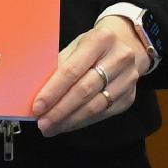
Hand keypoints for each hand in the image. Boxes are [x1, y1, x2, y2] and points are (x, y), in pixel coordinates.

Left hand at [26, 10, 150, 137]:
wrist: (125, 46)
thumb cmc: (91, 47)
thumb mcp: (75, 47)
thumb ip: (59, 67)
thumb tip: (38, 95)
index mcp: (101, 39)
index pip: (72, 70)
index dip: (53, 91)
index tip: (37, 107)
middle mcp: (119, 58)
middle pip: (85, 90)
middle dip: (60, 110)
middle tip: (43, 123)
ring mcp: (128, 79)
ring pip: (95, 106)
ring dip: (70, 120)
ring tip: (52, 128)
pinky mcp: (130, 97)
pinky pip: (103, 114)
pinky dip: (82, 121)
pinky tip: (68, 125)